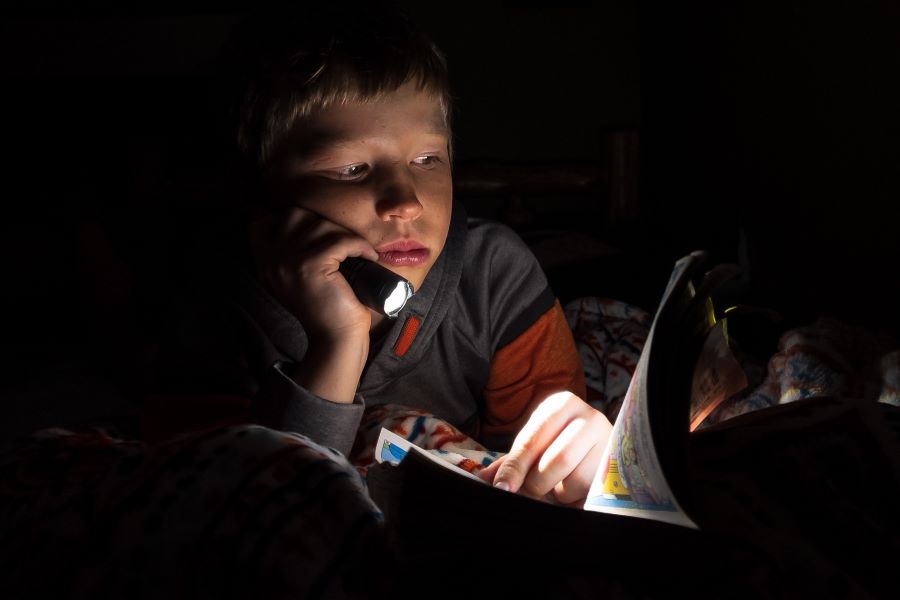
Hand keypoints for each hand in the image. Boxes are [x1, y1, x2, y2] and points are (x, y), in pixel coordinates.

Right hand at [248, 206, 379, 339]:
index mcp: (264, 262)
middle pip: (295, 214)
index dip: (293, 219)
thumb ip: (289, 253)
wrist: (335, 337)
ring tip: (357, 250)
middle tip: (341, 241)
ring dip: (344, 234)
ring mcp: (288, 261)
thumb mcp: (295, 278)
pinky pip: (340, 240)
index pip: (264, 221)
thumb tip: (308, 220)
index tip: (317, 233)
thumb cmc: (324, 306)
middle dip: (323, 222)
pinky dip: (359, 245)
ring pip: (320, 225)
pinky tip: (368, 256)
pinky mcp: (311, 265)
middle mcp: (270, 260)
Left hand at [477, 392, 611, 505]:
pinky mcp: (620, 466)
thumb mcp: (533, 448)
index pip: (533, 439)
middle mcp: (589, 416)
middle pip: (557, 460)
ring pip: (576, 480)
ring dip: (559, 492)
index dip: (516, 466)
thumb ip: (510, 462)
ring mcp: (609, 440)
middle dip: (538, 483)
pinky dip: (575, 498)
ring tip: (557, 485)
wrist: (599, 449)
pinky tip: (574, 490)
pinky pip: (591, 493)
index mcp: (562, 404)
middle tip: (531, 490)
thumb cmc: (557, 446)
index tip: (503, 487)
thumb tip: (482, 479)